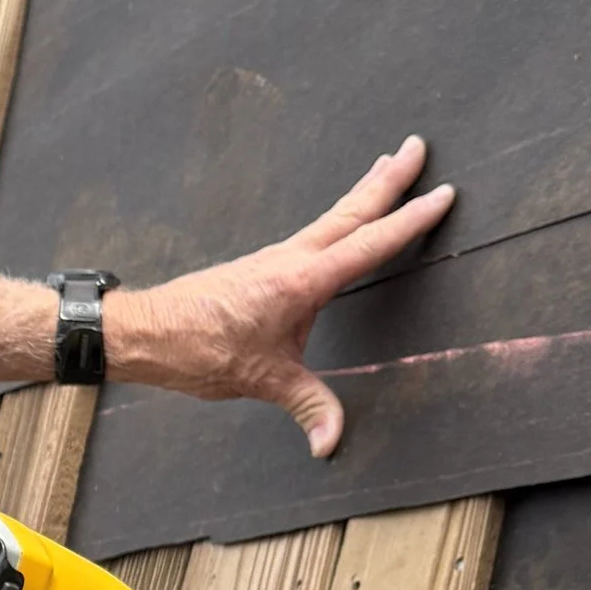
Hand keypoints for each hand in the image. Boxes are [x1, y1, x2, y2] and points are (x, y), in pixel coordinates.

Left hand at [111, 135, 453, 456]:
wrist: (147, 332)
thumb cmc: (199, 350)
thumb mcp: (262, 380)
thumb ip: (306, 406)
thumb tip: (330, 444)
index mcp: (301, 280)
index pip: (369, 245)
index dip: (410, 221)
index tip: (443, 194)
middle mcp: (291, 259)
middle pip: (351, 212)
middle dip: (389, 180)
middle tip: (419, 145)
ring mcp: (275, 259)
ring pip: (331, 217)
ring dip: (363, 192)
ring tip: (388, 166)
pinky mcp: (262, 267)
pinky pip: (312, 233)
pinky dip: (336, 218)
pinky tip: (338, 222)